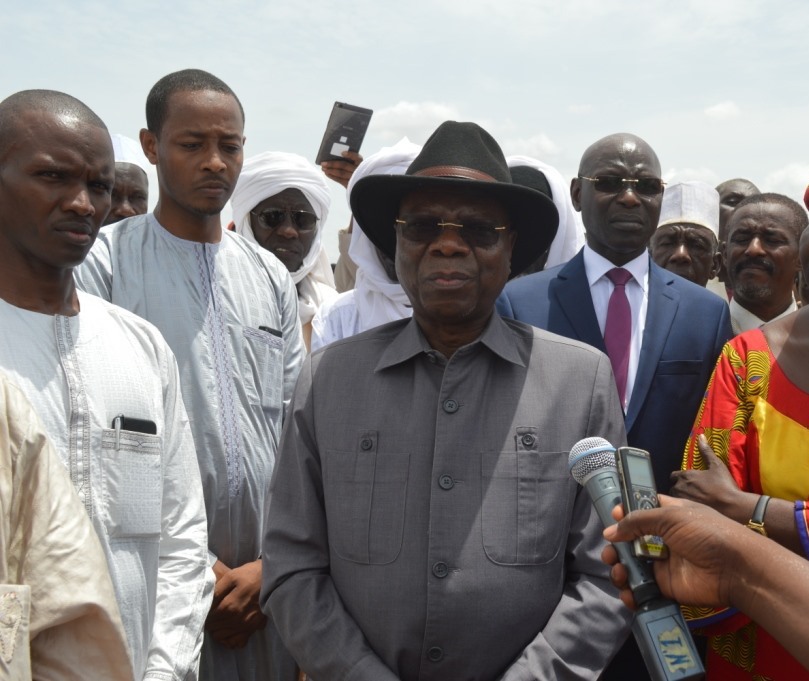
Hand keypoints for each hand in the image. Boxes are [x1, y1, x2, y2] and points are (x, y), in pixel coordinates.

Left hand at [206, 559, 266, 647]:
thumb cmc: (252, 575)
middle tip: (213, 613)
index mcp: (229, 606)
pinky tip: (230, 629)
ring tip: (220, 620)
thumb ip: (217, 590)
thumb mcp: (232, 576)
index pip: (209, 618)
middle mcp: (237, 620)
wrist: (275, 578)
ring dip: (218, 630)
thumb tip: (206, 602)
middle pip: (214, 629)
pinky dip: (231, 639)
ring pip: (223, 638)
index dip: (205, 613)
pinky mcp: (254, 628)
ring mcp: (247, 626)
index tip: (206, 608)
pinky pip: (237, 642)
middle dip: (211, 622)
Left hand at [321, 151, 362, 187]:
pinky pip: (340, 180)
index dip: (350, 155)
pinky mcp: (350, 184)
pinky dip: (332, 176)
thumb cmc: (353, 169)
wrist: (359, 184)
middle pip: (344, 165)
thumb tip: (334, 156)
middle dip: (332, 164)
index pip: (356, 157)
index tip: (342, 153)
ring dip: (330, 170)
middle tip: (323, 163)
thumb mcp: (353, 163)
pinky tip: (327, 173)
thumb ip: (347, 159)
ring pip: (341, 173)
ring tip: (323, 168)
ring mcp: (354, 178)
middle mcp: (358, 170)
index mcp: (360, 162)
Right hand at [602, 496, 739, 609]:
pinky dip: (630, 592)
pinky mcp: (665, 587)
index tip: (612, 517)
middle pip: (629, 542)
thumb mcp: (671, 516)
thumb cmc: (705, 532)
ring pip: (632, 566)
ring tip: (619, 572)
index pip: (640, 511)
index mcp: (667, 515)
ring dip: (619, 569)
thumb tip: (609, 533)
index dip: (624, 513)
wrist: (735, 568)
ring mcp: (663, 564)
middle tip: (610, 554)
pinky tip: (628, 592)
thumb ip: (637, 521)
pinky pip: (642, 589)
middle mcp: (662, 539)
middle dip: (615, 547)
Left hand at [669, 434, 749, 517]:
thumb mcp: (716, 465)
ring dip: (682, 497)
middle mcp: (680, 487)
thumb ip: (706, 451)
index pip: (673, 476)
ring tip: (694, 498)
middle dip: (680, 488)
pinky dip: (685, 506)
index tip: (688, 480)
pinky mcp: (687, 510)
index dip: (679, 478)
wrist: (731, 505)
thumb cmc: (724, 484)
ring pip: (676, 498)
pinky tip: (695, 507)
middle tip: (692, 490)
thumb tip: (700, 436)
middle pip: (673, 487)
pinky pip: (681, 507)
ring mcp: (682, 500)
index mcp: (685, 476)